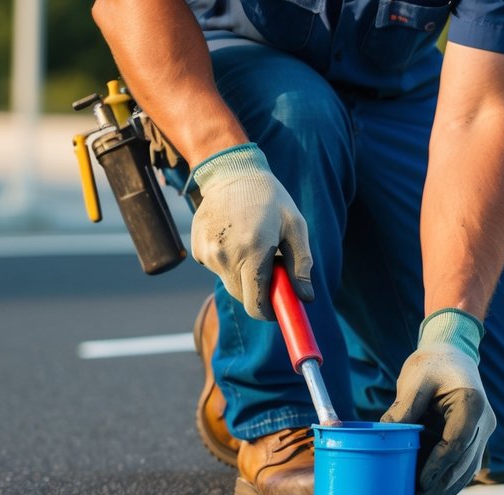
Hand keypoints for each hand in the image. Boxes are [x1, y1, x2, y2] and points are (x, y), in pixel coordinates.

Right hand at [190, 143, 313, 319]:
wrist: (231, 172)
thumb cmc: (270, 198)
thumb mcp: (295, 227)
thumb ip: (301, 265)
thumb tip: (305, 298)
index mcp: (253, 252)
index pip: (256, 305)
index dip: (269, 312)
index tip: (278, 308)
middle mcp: (226, 256)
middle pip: (243, 297)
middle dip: (259, 291)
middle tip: (272, 266)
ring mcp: (208, 253)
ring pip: (230, 283)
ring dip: (244, 274)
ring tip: (253, 243)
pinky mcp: (197, 249)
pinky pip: (217, 269)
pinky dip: (228, 262)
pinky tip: (235, 237)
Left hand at [381, 310, 495, 494]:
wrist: (451, 353)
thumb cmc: (432, 363)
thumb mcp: (414, 381)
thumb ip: (403, 408)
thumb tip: (383, 437)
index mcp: (472, 403)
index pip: (458, 441)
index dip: (440, 464)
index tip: (421, 482)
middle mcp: (483, 421)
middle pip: (464, 462)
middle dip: (442, 489)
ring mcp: (481, 432)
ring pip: (467, 469)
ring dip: (446, 492)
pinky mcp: (472, 439)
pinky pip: (462, 465)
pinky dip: (447, 482)